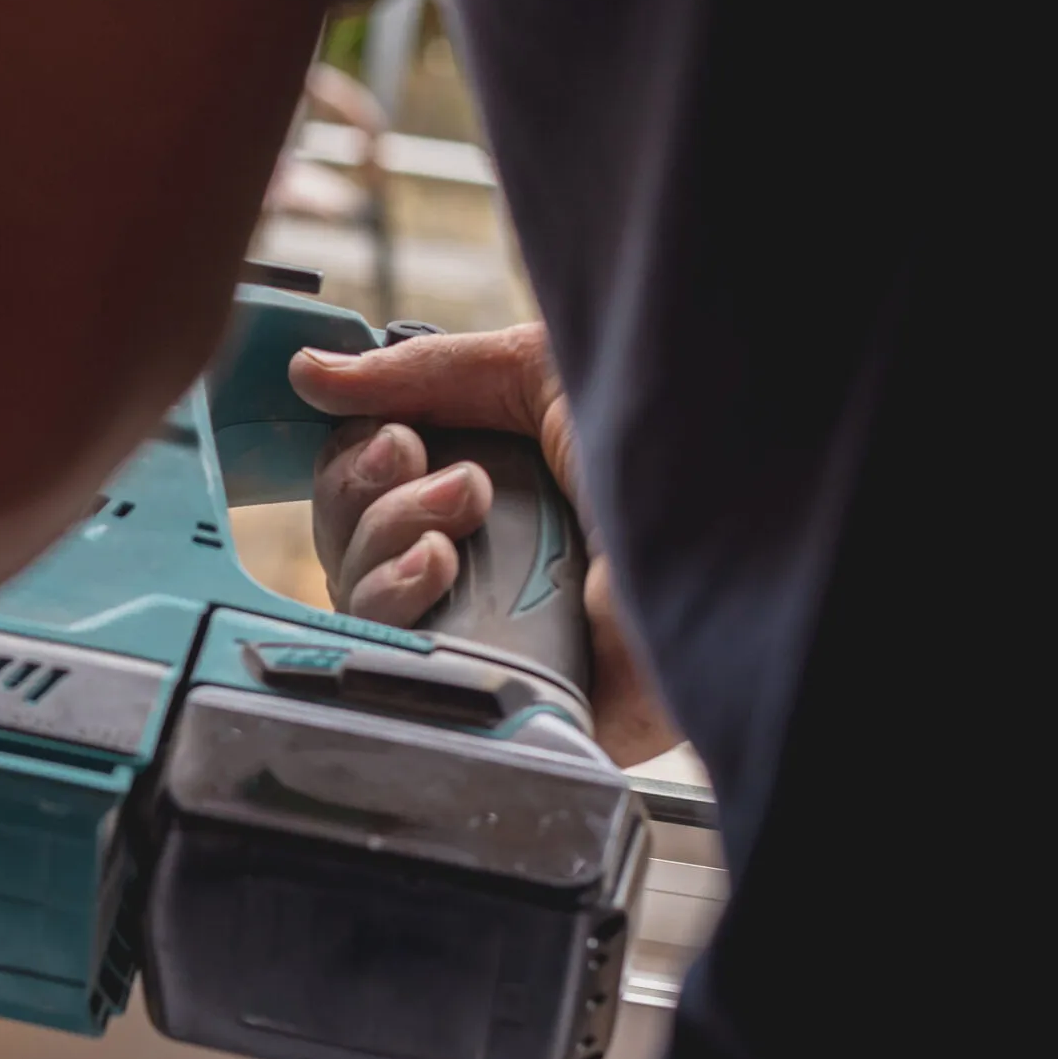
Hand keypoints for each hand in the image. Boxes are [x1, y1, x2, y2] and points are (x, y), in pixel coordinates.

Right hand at [289, 322, 679, 764]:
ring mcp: (483, 627)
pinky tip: (441, 574)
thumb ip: (430, 370)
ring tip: (462, 527)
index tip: (398, 439)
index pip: (369, 479)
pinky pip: (386, 658)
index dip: (358, 457)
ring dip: (386, 541)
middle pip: (346, 534)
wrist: (744, 539)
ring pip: (355, 593)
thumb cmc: (675, 450)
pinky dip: (391, 606)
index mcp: (495, 482)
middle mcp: (483, 555)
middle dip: (371, 493)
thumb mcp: (546, 374)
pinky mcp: (491, 688)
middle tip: (449, 480)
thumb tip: (313, 372)